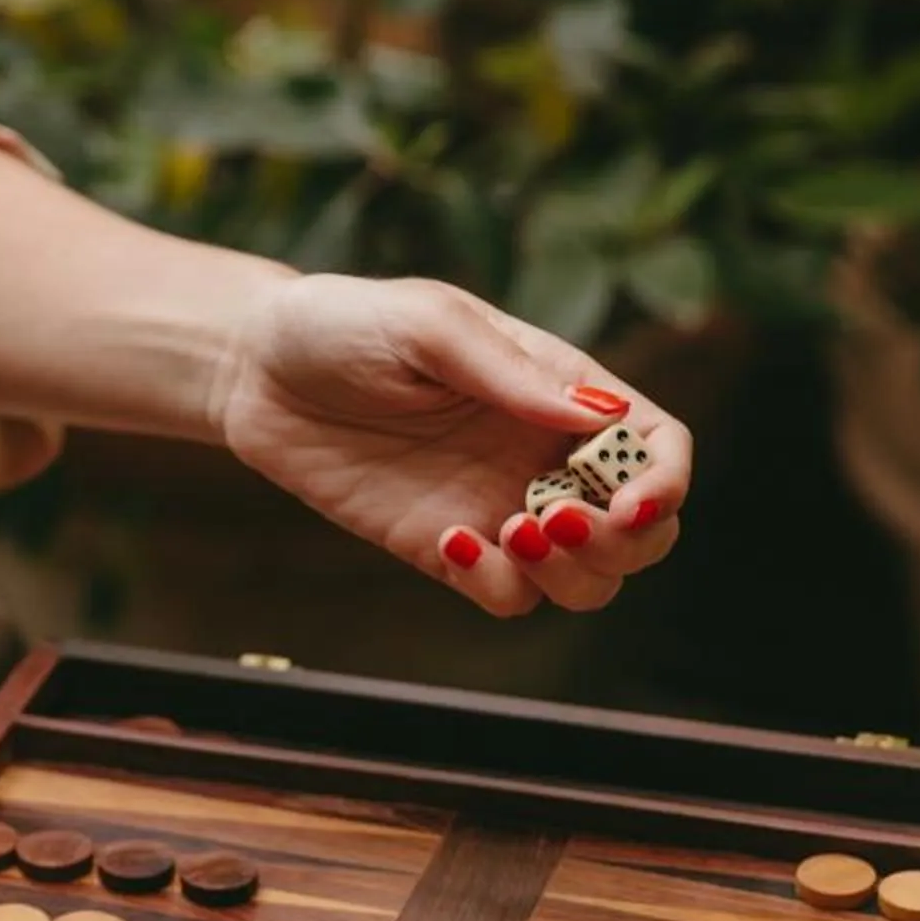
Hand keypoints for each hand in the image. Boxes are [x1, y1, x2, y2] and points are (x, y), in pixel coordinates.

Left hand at [213, 275, 689, 618]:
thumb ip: (510, 373)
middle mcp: (542, 455)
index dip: (664, 481)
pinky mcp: (445, 549)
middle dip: (627, 543)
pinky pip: (506, 597)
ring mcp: (498, 507)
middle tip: (557, 522)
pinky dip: (497, 585)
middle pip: (642, 531)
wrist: (255, 371)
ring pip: (585, 579)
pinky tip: (448, 541)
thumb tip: (597, 418)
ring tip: (510, 531)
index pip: (656, 444)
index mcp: (559, 390)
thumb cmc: (344, 323)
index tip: (630, 503)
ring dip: (571, 574)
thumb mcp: (428, 325)